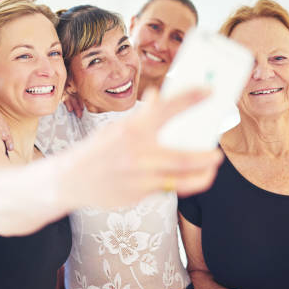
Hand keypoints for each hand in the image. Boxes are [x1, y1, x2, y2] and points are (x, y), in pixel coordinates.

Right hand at [63, 88, 222, 208]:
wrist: (70, 180)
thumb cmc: (97, 150)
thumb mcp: (115, 128)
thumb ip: (141, 117)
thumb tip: (158, 97)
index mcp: (131, 130)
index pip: (166, 109)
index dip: (190, 98)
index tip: (209, 92)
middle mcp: (136, 154)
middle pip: (183, 157)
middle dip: (206, 157)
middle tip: (217, 153)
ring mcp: (138, 178)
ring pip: (180, 180)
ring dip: (202, 176)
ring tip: (210, 171)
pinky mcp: (137, 196)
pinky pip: (165, 189)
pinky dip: (178, 183)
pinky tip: (185, 179)